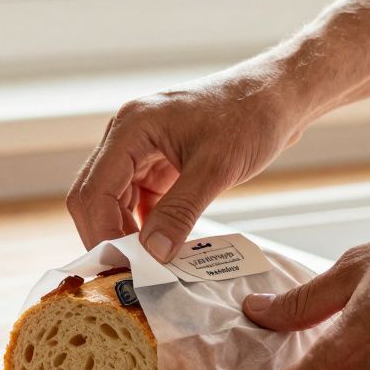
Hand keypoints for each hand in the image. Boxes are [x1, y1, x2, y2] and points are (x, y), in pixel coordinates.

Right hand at [66, 64, 305, 260]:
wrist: (276, 96)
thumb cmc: (250, 117)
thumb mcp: (216, 169)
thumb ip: (180, 212)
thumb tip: (152, 255)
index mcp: (131, 128)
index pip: (93, 191)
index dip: (102, 233)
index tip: (124, 269)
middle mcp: (126, 136)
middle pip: (94, 197)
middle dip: (108, 236)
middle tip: (132, 274)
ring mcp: (139, 149)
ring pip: (112, 201)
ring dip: (126, 233)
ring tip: (148, 266)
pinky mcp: (156, 162)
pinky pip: (137, 200)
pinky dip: (144, 225)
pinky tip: (162, 248)